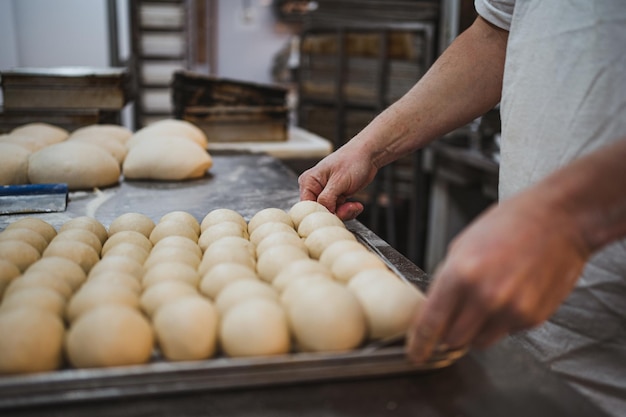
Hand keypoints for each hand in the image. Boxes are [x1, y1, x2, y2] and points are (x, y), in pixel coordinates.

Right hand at [298, 145, 377, 220]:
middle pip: (319, 212)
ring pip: (331, 213)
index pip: (307, 206)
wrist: (368, 156)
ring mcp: (325, 194)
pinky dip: (348, 211)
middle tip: (349, 207)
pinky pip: (339, 212)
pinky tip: (356, 205)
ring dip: (345, 213)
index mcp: (309, 181)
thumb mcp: (339, 181)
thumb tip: (323, 213)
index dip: (320, 213)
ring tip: (354, 205)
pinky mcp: (335, 198)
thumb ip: (327, 198)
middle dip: (336, 213)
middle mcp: (314, 188)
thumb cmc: (353, 161)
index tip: (335, 213)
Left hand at [405, 190, 590, 362]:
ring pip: (480, 342)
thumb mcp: (463, 245)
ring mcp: (511, 310)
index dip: (420, 344)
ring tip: (485, 302)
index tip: (416, 354)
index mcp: (461, 274)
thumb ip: (446, 279)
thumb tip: (435, 306)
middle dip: (448, 333)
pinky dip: (502, 322)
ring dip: (475, 331)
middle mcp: (485, 297)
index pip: (431, 323)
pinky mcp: (533, 317)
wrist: (558, 219)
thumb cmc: (509, 224)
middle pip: (453, 340)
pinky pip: (506, 333)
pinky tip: (510, 295)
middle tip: (453, 319)